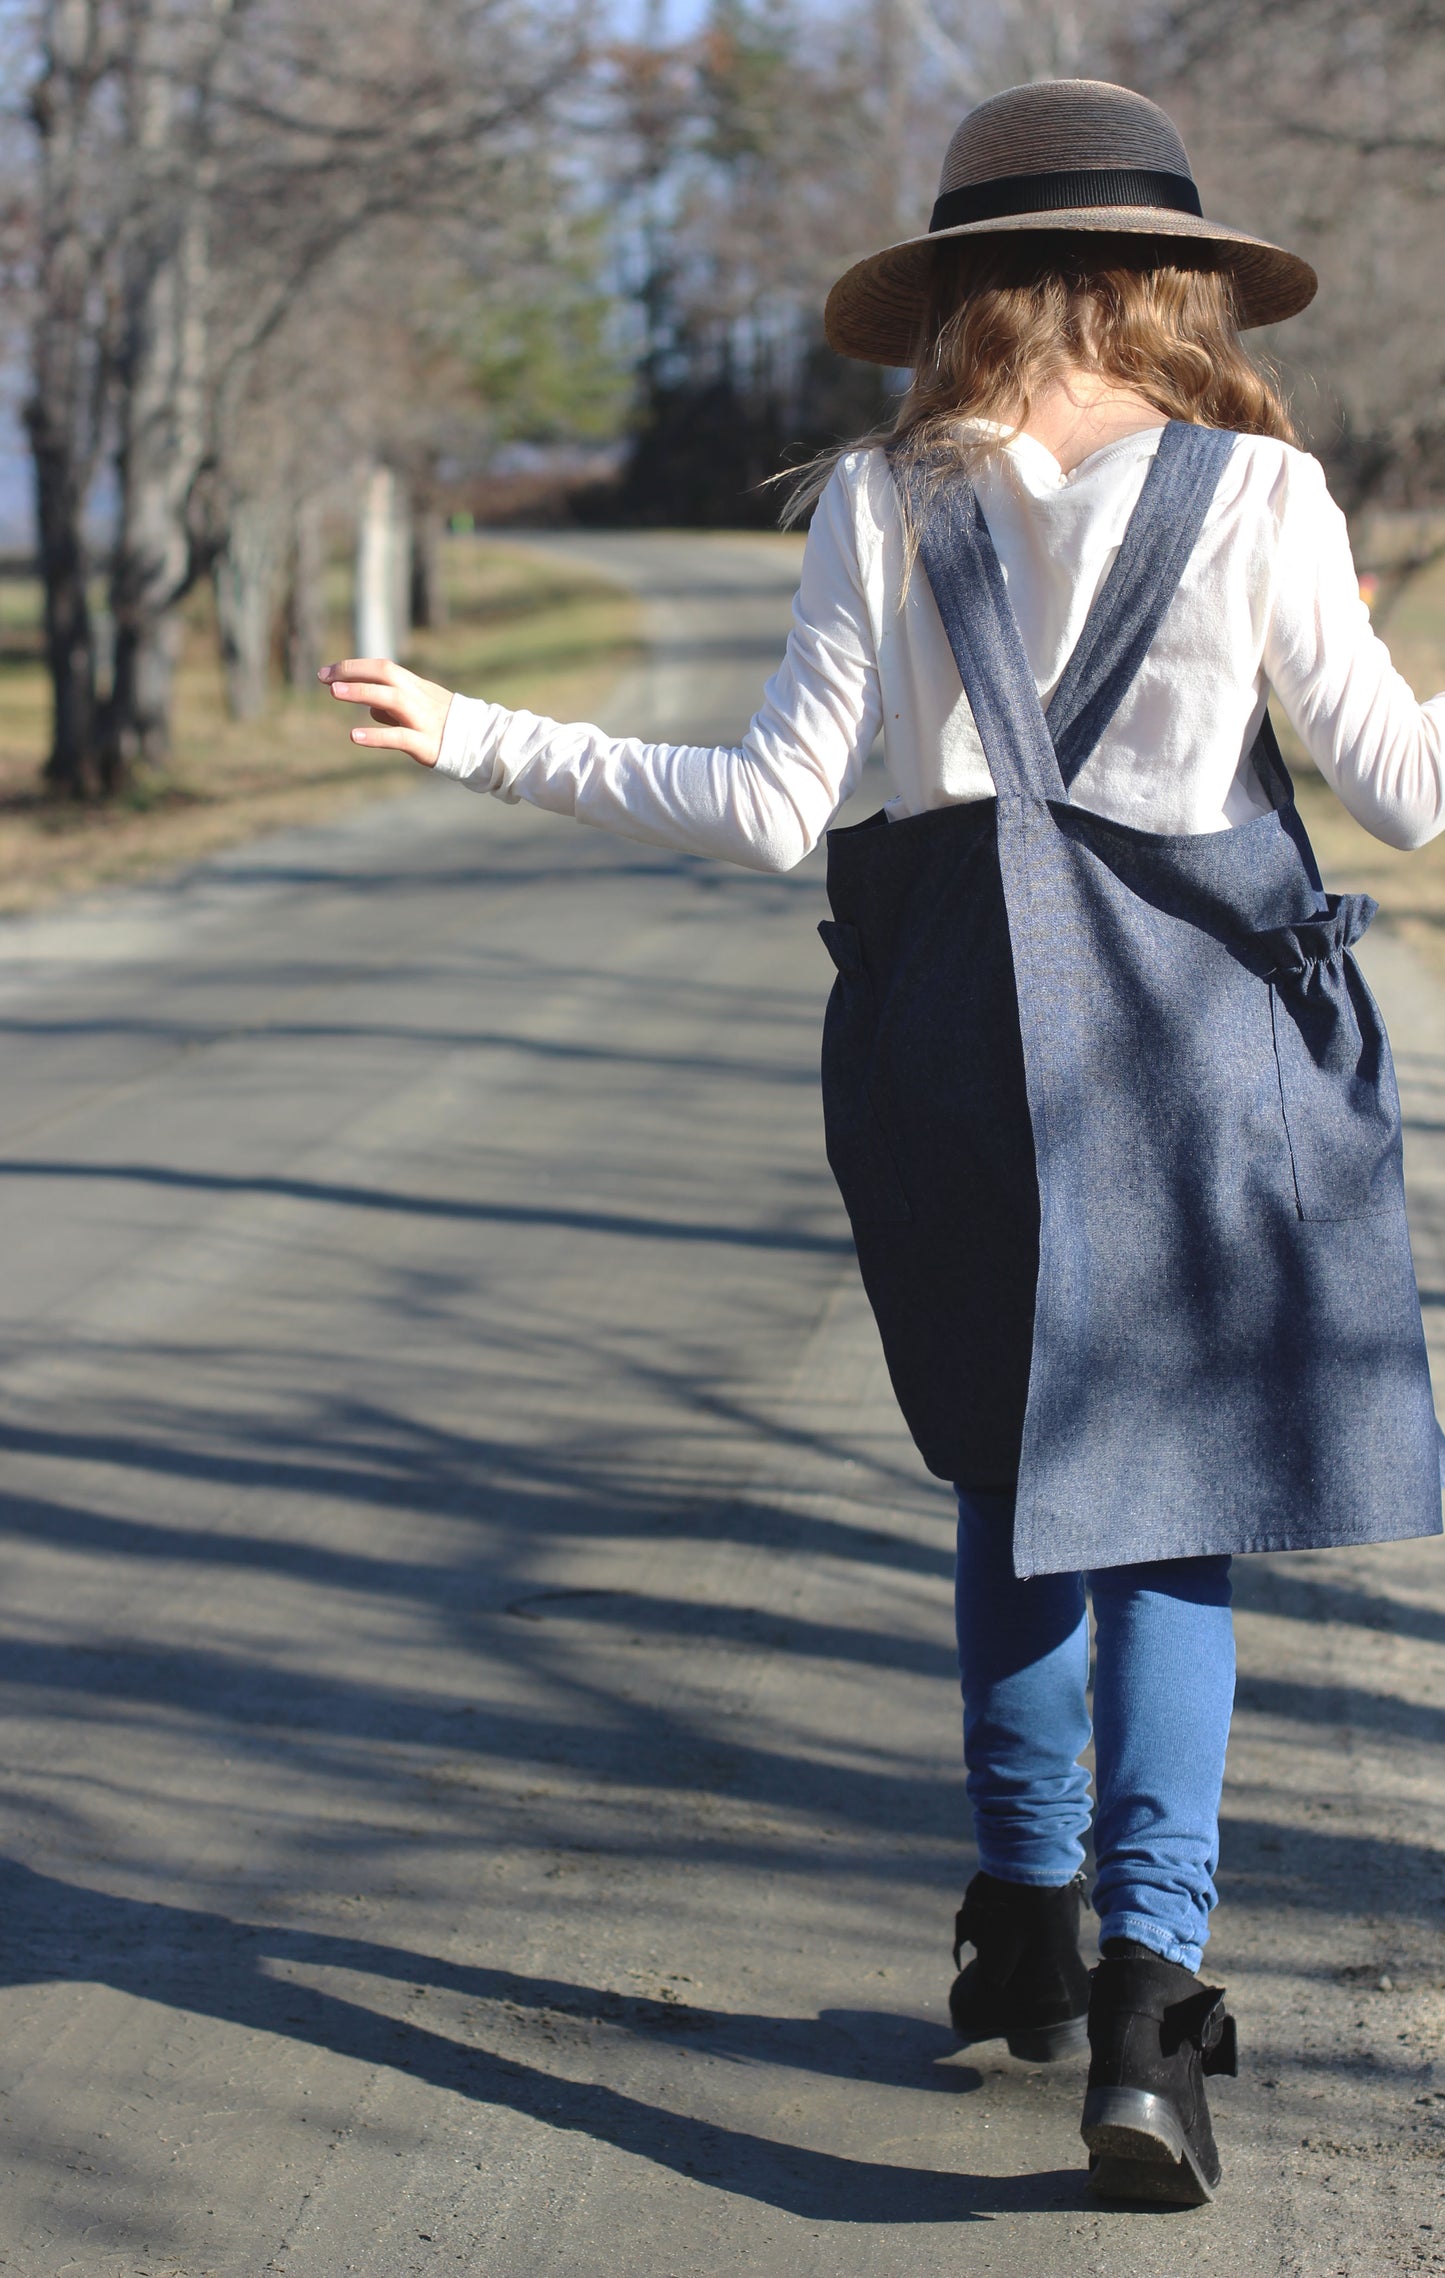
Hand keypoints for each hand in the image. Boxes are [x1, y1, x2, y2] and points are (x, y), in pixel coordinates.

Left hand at [319, 657, 452, 767]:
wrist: (482, 743)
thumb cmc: (446, 725)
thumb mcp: (419, 709)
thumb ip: (393, 707)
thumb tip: (370, 710)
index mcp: (415, 686)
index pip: (381, 667)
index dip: (353, 667)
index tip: (326, 673)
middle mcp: (417, 698)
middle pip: (384, 674)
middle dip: (352, 672)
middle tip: (323, 677)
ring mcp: (421, 719)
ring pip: (390, 698)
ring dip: (361, 692)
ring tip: (334, 692)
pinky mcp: (425, 744)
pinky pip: (398, 737)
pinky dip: (376, 735)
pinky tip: (354, 736)